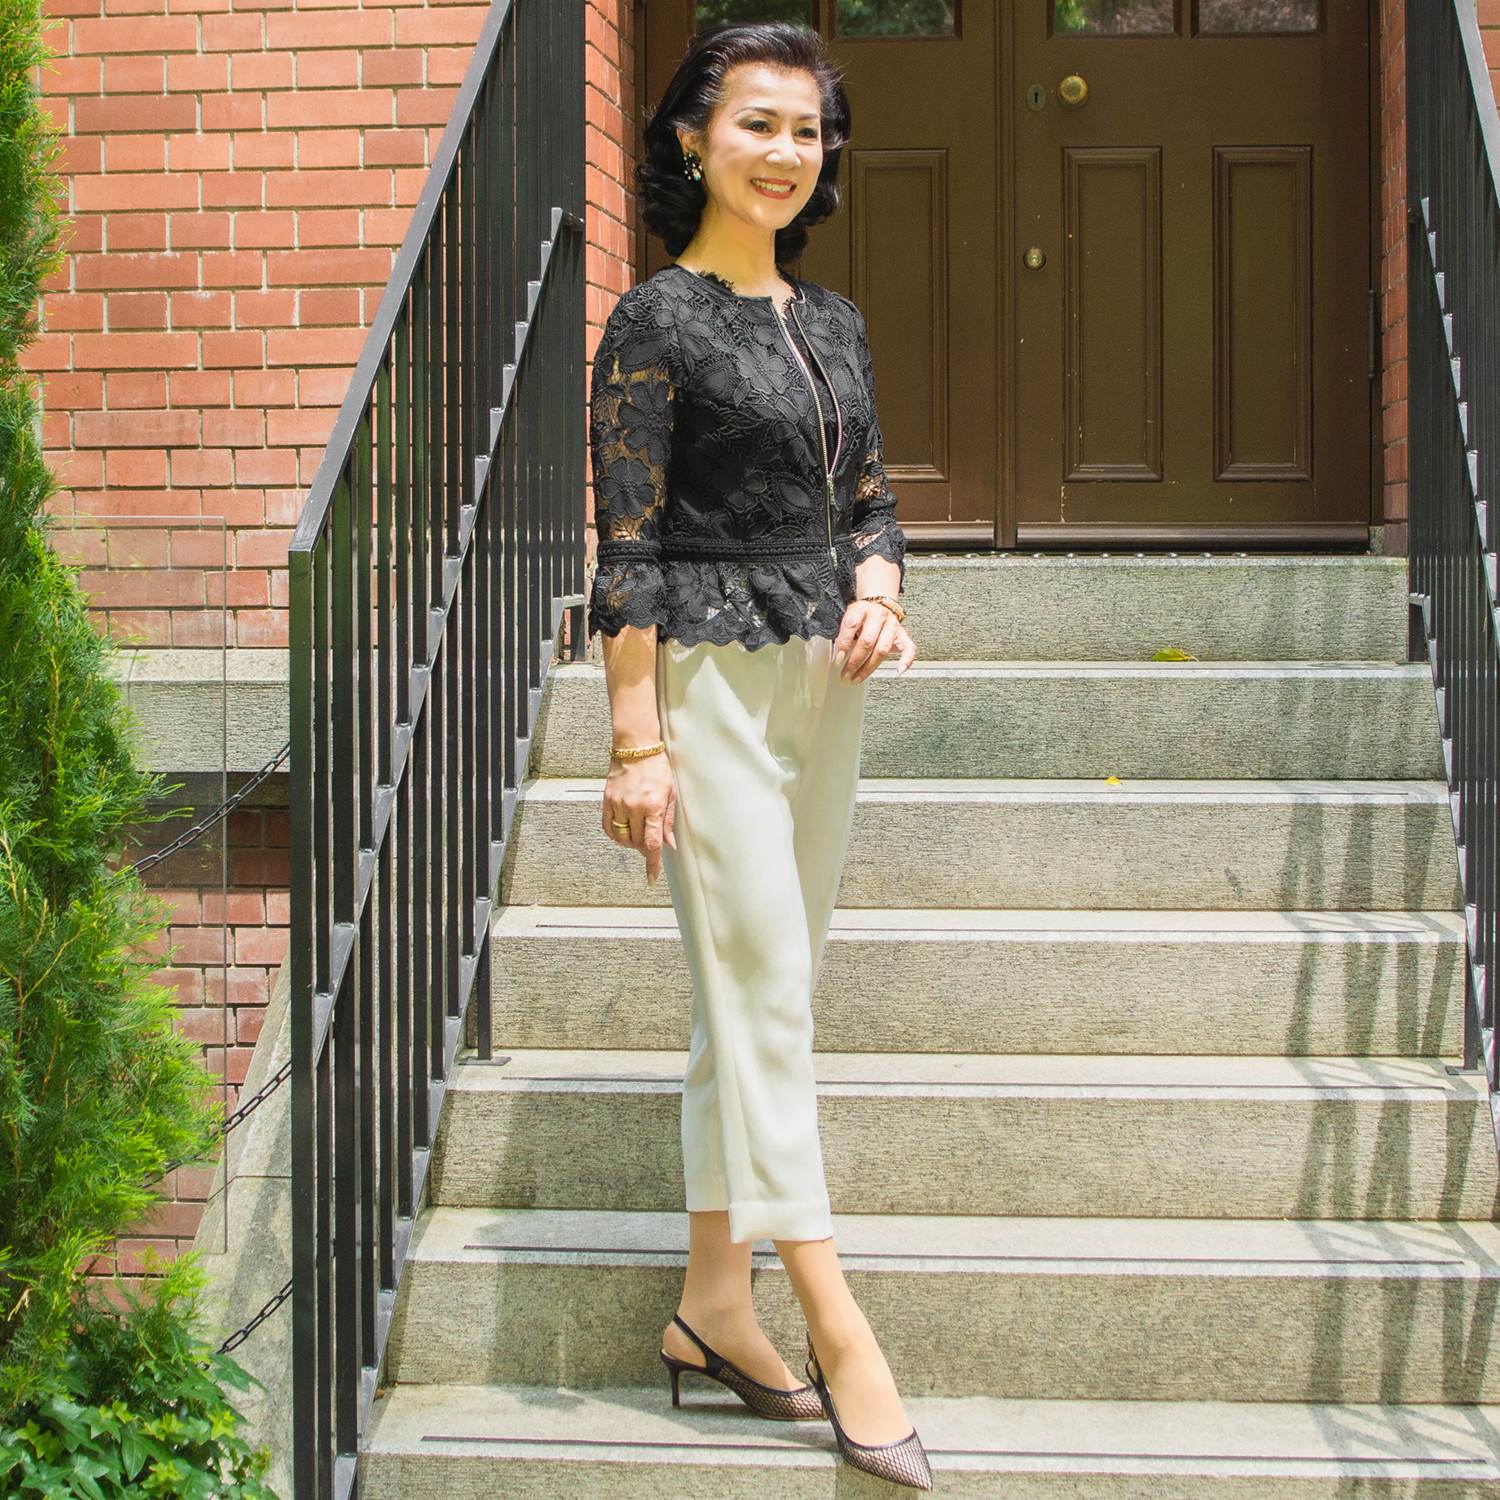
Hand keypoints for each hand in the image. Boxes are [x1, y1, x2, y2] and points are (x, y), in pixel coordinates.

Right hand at [602, 751, 676, 884]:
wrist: (636, 747)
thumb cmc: (657, 768)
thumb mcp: (671, 793)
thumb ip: (668, 821)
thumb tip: (669, 845)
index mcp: (653, 806)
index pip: (652, 843)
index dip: (652, 864)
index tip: (652, 878)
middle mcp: (634, 807)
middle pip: (636, 842)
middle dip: (644, 847)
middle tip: (650, 840)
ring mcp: (618, 804)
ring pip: (622, 837)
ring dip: (631, 842)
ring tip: (639, 832)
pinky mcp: (607, 800)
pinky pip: (608, 827)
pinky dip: (616, 834)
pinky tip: (623, 831)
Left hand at [834, 599, 916, 682]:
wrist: (880, 606)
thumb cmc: (863, 616)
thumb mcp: (849, 618)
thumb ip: (845, 634)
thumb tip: (839, 656)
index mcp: (863, 609)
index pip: (852, 625)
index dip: (843, 643)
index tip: (837, 659)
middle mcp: (879, 616)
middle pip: (867, 641)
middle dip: (854, 661)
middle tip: (846, 674)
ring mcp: (893, 626)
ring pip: (882, 649)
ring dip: (869, 668)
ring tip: (858, 678)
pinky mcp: (903, 636)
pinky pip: (909, 649)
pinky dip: (906, 661)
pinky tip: (898, 670)